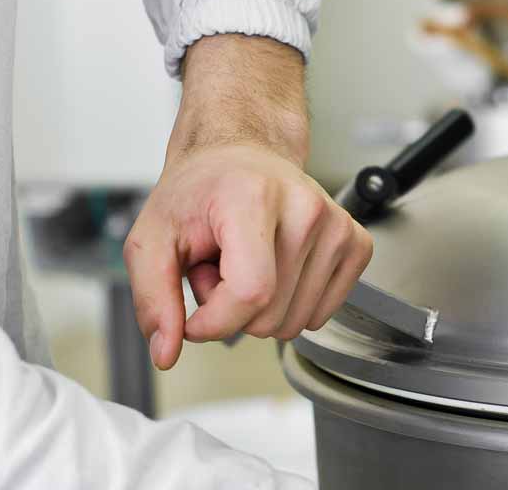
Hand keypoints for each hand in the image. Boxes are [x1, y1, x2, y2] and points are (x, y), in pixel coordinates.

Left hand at [124, 35, 372, 369]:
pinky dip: (291, 305)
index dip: (213, 322)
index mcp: (253, 197)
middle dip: (231, 309)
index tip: (193, 314)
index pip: (250, 294)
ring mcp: (337, 226)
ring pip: (294, 323)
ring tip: (243, 264)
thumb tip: (166, 352)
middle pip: (269, 316)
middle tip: (218, 266)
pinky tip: (273, 268)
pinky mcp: (356, 243)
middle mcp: (305, 208)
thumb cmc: (201, 191)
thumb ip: (152, 298)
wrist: (240, 155)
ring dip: (260, 308)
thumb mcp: (151, 239)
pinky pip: (320, 315)